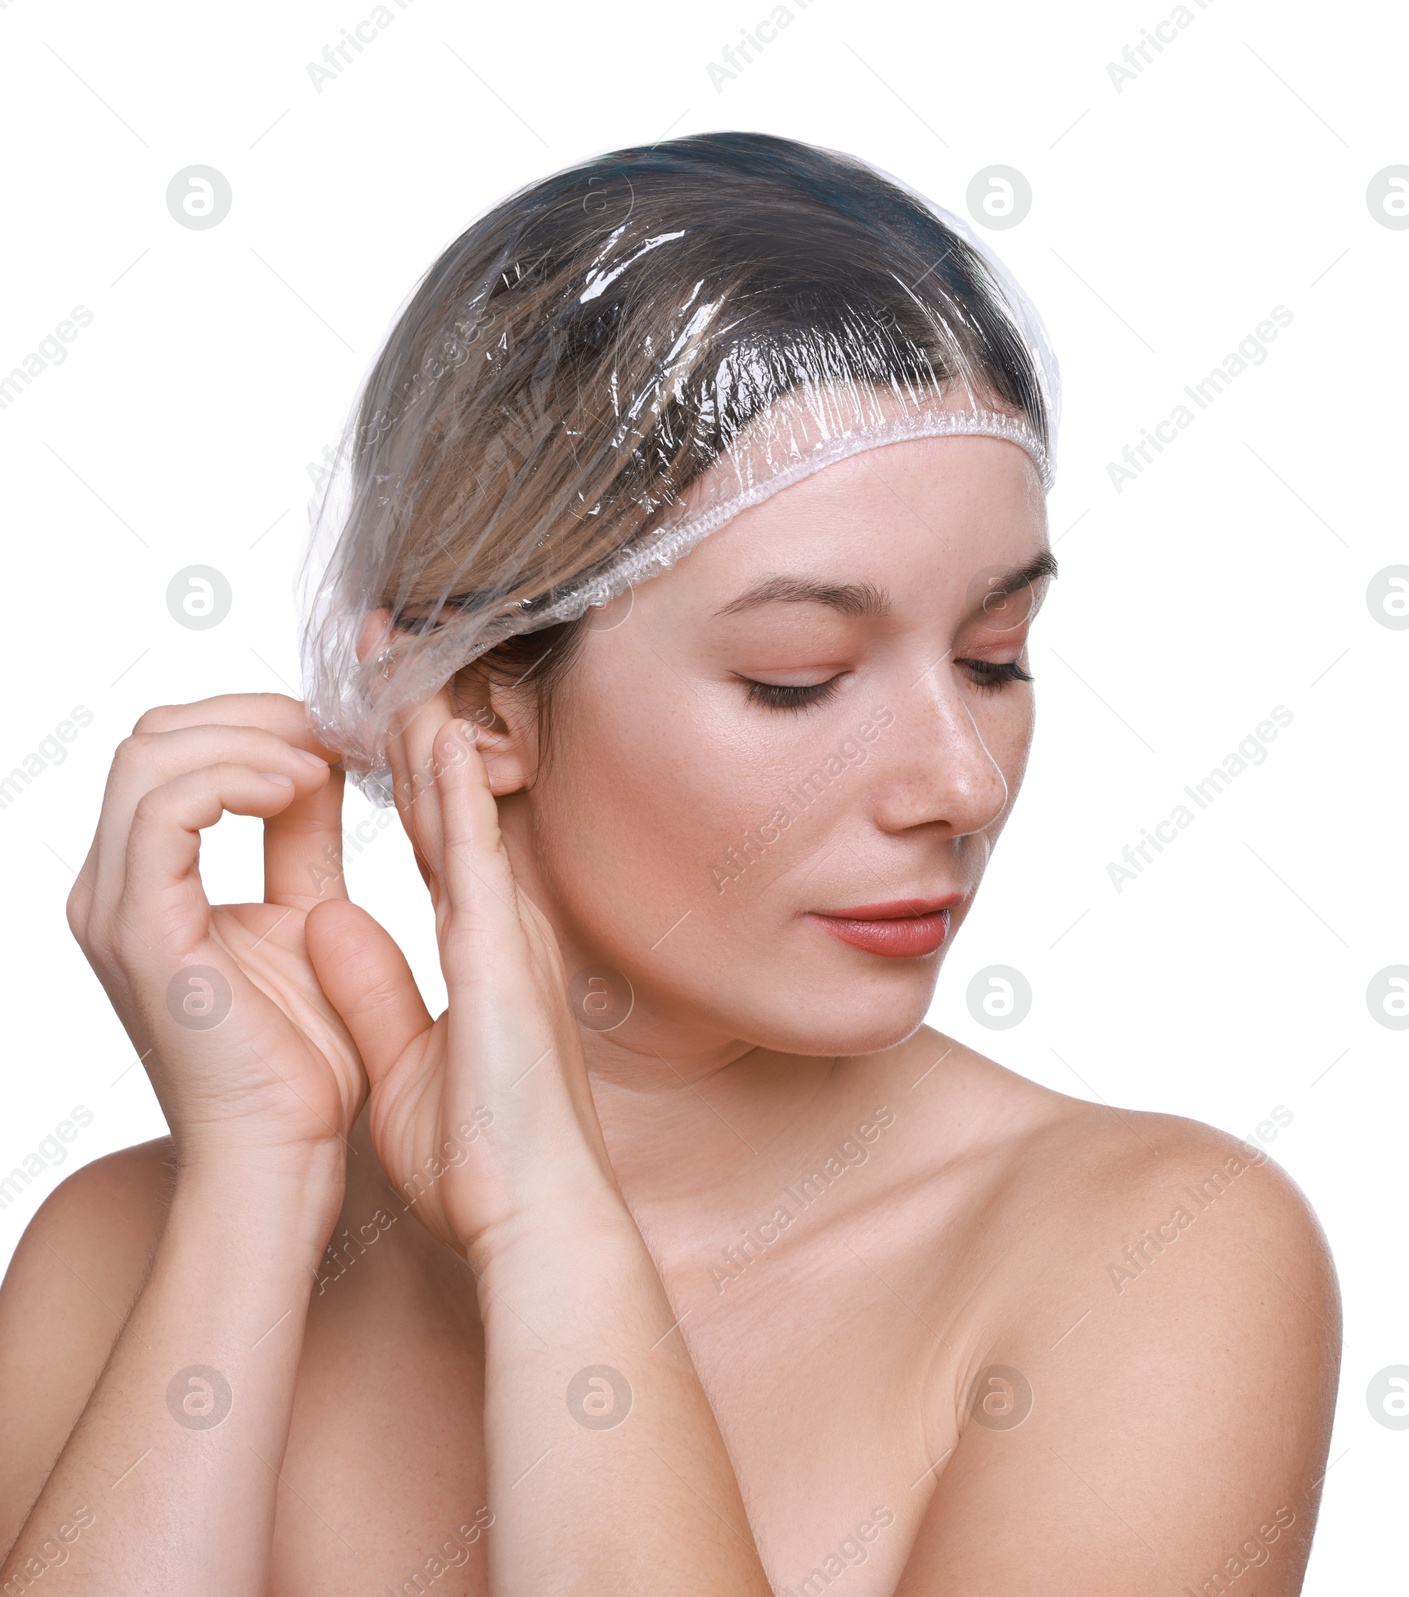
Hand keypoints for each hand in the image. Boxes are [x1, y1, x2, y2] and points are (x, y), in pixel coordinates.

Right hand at [67, 694, 366, 1171]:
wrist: (285, 1154)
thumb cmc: (303, 1057)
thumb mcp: (311, 914)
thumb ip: (302, 837)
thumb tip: (318, 760)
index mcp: (148, 882)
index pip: (177, 751)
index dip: (261, 722)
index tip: (343, 729)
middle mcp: (114, 888)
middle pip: (153, 736)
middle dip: (253, 714)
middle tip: (336, 731)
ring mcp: (116, 908)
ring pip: (149, 755)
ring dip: (250, 739)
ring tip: (325, 763)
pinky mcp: (141, 932)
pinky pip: (164, 809)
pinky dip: (235, 777)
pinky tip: (301, 788)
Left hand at [305, 690, 611, 1260]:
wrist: (530, 1213)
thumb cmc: (479, 1156)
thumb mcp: (399, 1059)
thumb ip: (370, 987)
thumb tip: (326, 921)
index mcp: (476, 946)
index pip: (433, 835)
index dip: (407, 770)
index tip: (377, 712)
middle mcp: (497, 924)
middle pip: (450, 803)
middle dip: (418, 723)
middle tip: (391, 652)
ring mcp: (506, 933)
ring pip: (463, 810)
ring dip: (430, 732)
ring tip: (404, 662)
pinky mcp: (502, 954)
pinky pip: (473, 854)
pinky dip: (454, 790)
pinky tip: (436, 733)